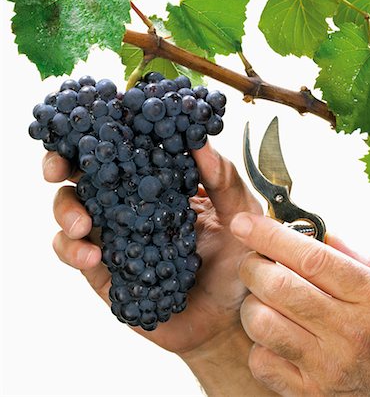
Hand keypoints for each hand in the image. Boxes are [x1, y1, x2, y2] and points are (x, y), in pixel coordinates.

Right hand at [43, 144, 275, 395]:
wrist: (228, 315)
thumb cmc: (236, 259)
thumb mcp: (240, 214)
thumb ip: (223, 179)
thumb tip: (199, 141)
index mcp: (160, 183)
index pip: (124, 151)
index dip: (101, 135)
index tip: (87, 125)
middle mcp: (131, 206)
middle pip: (85, 178)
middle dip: (61, 167)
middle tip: (57, 169)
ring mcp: (116, 238)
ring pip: (72, 216)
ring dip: (66, 213)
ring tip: (82, 226)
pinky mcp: (107, 273)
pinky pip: (77, 257)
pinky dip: (74, 252)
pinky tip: (93, 256)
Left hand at [231, 213, 369, 395]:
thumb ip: (358, 258)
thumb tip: (318, 233)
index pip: (309, 257)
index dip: (269, 235)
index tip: (244, 223)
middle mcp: (349, 331)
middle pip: (276, 286)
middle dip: (252, 265)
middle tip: (255, 261)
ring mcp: (328, 367)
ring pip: (262, 323)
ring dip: (253, 303)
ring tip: (266, 300)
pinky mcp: (312, 395)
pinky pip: (262, 362)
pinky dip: (259, 344)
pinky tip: (276, 337)